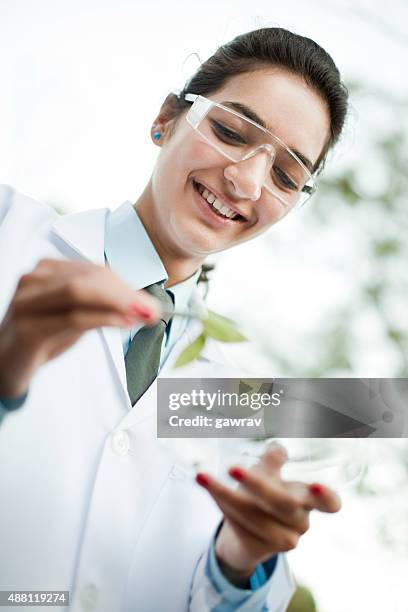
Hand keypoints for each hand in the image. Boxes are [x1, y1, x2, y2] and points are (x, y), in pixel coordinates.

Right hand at [0, 258, 161, 397]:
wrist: (5, 364)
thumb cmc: (43, 336)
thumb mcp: (76, 318)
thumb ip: (103, 307)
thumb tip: (141, 307)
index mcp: (47, 271)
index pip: (93, 271)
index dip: (126, 285)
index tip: (149, 303)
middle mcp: (34, 281)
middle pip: (87, 279)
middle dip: (125, 294)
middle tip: (151, 310)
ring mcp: (27, 303)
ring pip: (78, 293)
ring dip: (116, 303)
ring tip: (140, 316)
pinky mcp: (27, 329)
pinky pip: (71, 318)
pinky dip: (101, 319)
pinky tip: (121, 324)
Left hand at [196, 445, 340, 585]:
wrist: (245, 536)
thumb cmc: (263, 496)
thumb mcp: (268, 474)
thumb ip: (272, 461)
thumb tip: (277, 448)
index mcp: (308, 501)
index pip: (330, 504)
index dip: (326, 497)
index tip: (315, 485)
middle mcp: (300, 522)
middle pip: (282, 503)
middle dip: (258, 484)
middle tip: (233, 468)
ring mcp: (282, 540)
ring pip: (253, 514)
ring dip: (226, 493)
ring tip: (203, 476)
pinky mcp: (260, 549)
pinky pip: (237, 524)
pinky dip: (220, 503)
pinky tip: (207, 487)